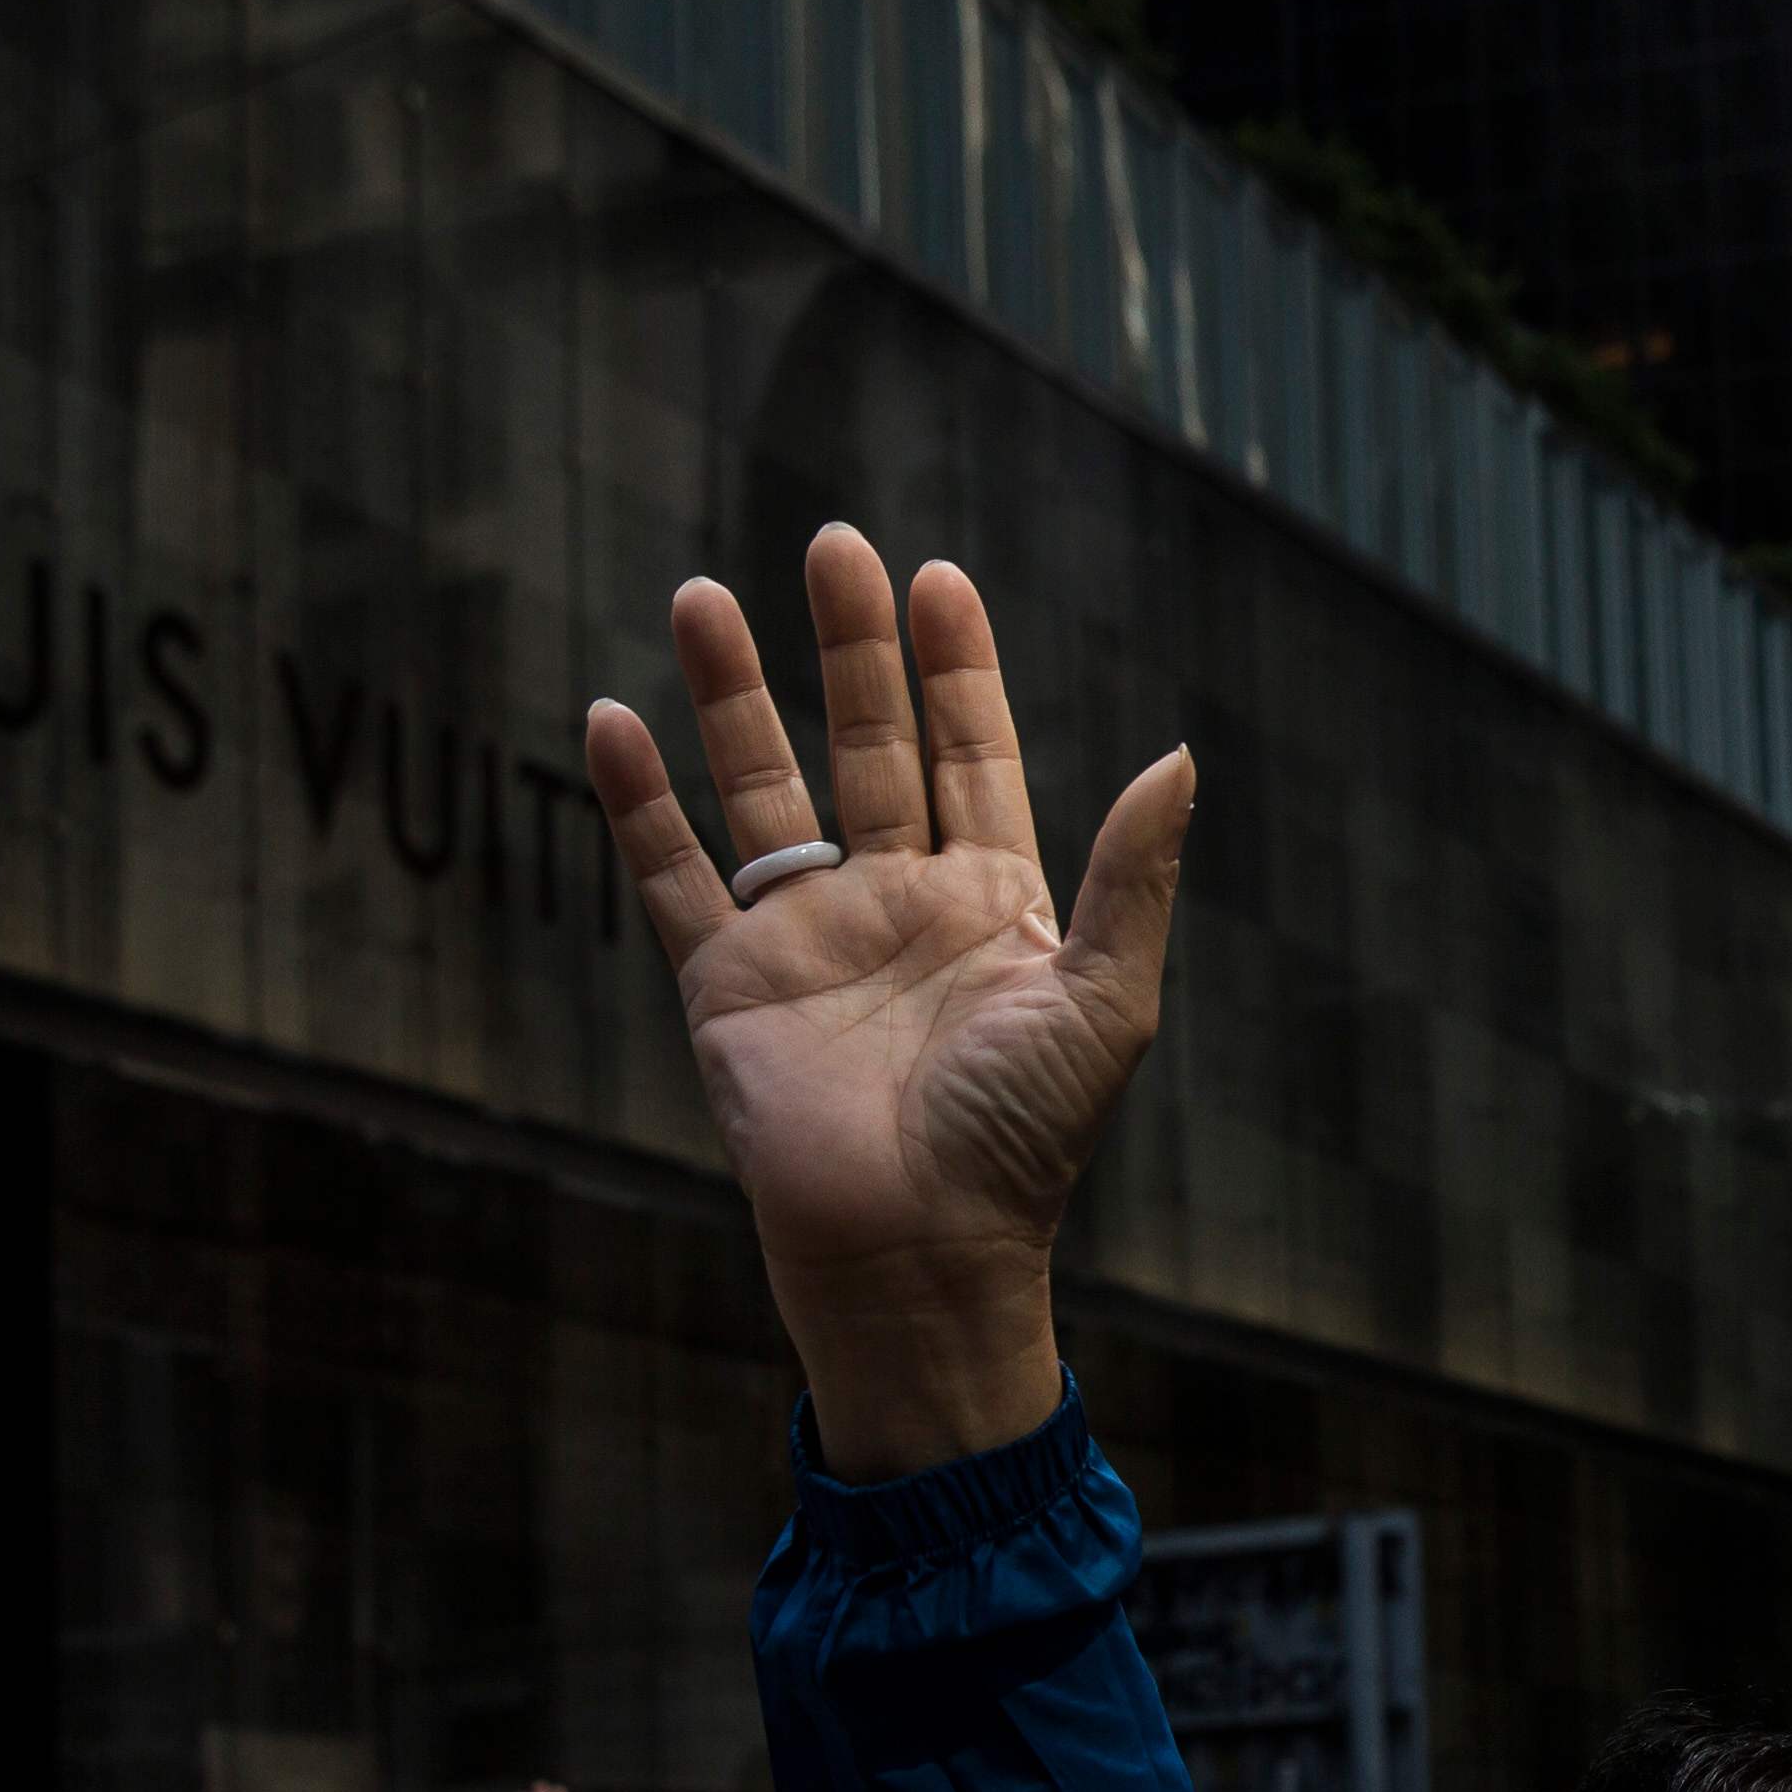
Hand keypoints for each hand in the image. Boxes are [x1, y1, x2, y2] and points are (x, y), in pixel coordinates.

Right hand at [587, 539, 1194, 1478]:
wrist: (920, 1248)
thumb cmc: (1024, 1140)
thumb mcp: (1105, 998)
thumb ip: (1132, 876)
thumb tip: (1181, 754)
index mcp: (992, 904)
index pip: (970, 756)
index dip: (954, 672)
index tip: (935, 579)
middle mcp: (897, 905)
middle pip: (867, 746)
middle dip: (851, 648)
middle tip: (832, 544)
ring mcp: (806, 940)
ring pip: (762, 790)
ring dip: (732, 697)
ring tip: (703, 593)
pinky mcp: (725, 985)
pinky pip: (671, 876)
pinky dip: (637, 803)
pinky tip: (611, 720)